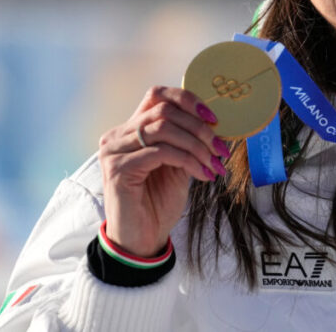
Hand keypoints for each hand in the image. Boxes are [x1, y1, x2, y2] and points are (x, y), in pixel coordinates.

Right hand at [98, 86, 229, 256]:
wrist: (142, 240)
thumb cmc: (158, 202)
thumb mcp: (178, 164)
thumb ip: (186, 141)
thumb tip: (214, 122)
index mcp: (131, 129)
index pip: (158, 95)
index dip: (188, 100)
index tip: (213, 118)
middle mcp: (117, 135)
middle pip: (164, 111)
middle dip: (200, 128)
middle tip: (221, 149)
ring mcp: (114, 151)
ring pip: (163, 129)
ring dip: (197, 145)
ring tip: (214, 163)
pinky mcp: (117, 169)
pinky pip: (160, 152)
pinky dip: (187, 160)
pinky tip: (202, 175)